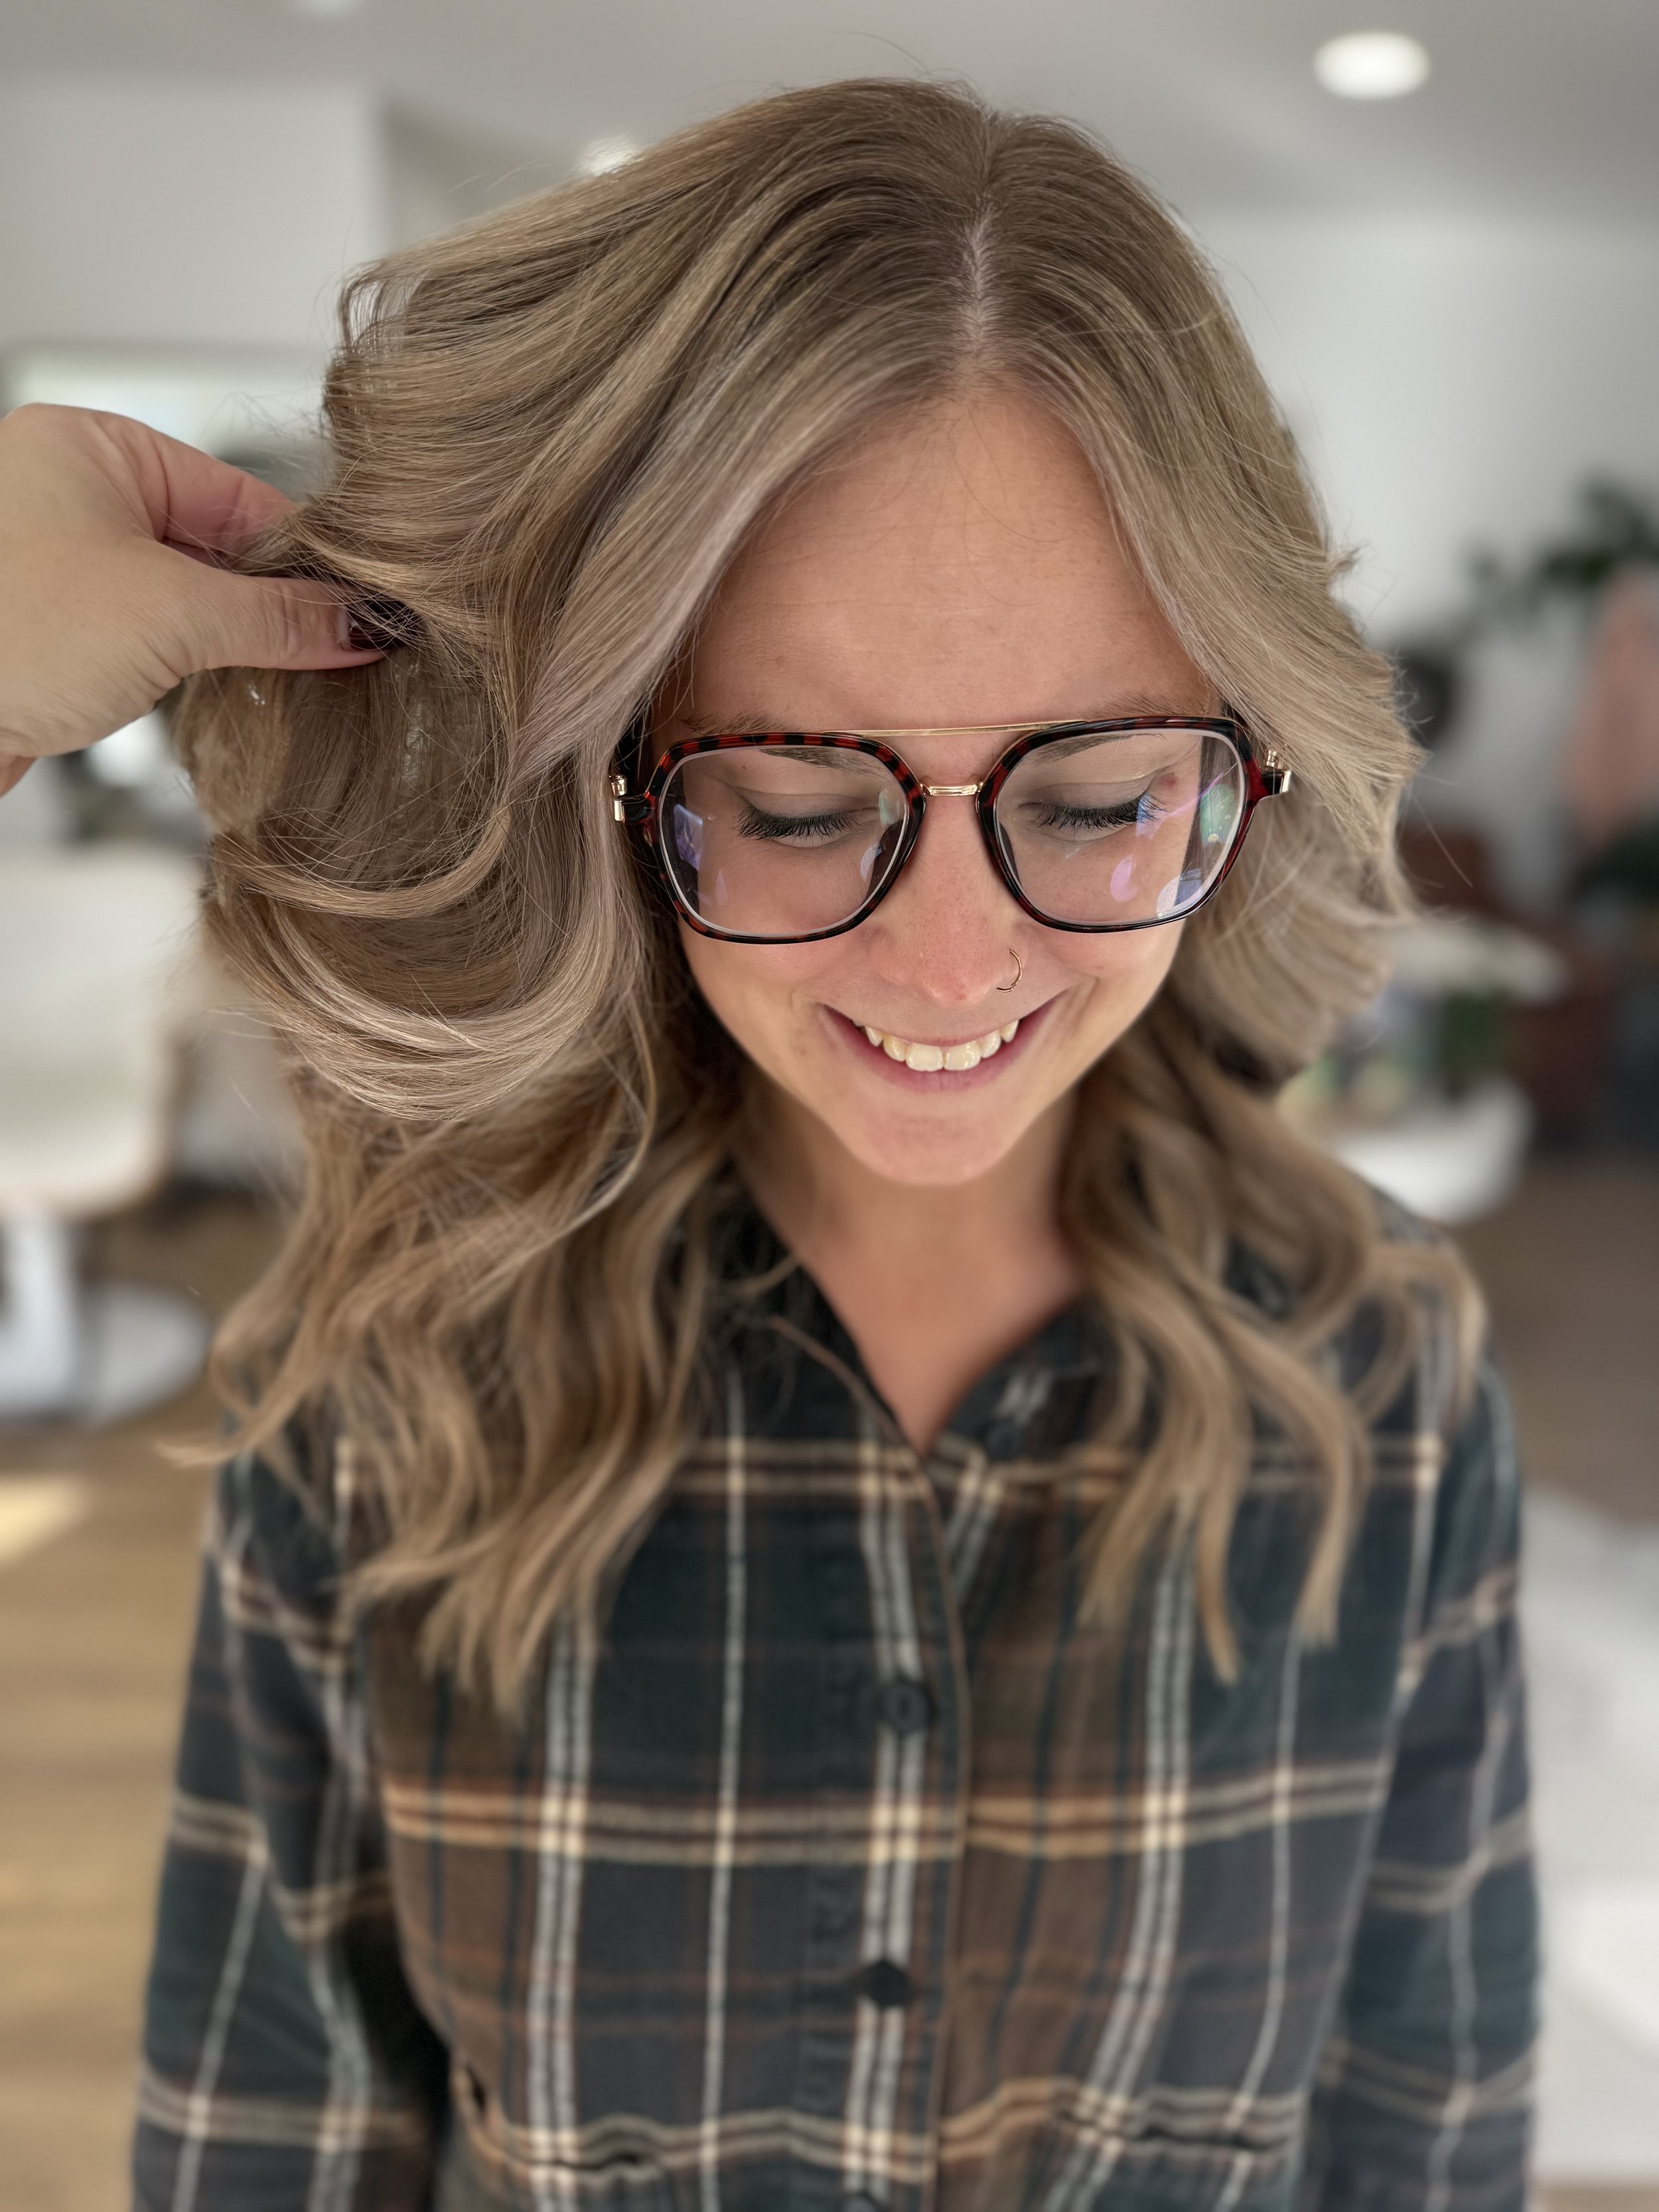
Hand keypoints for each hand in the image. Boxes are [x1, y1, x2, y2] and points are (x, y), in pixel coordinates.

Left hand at [0, 404, 382, 798]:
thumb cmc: (6, 636)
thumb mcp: (169, 617)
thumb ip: (277, 618)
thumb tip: (361, 623)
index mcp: (92, 446)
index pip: (238, 493)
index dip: (306, 556)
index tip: (363, 607)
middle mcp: (71, 492)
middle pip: (216, 545)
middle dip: (271, 603)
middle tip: (339, 651)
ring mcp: (59, 562)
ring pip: (185, 595)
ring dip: (234, 640)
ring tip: (292, 677)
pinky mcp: (53, 628)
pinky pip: (149, 635)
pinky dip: (192, 665)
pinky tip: (229, 695)